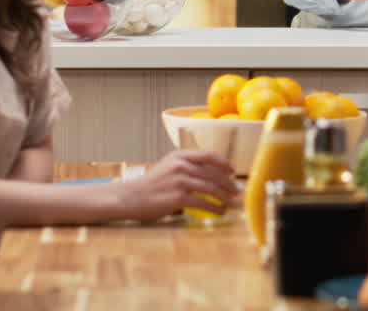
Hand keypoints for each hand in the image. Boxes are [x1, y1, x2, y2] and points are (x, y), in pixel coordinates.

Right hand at [116, 149, 236, 221]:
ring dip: (225, 197)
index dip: (224, 163)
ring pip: (211, 188)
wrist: (130, 197)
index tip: (233, 171)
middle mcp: (181, 165)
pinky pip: (203, 202)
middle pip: (214, 174)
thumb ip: (187, 167)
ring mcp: (180, 181)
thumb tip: (211, 175)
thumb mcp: (168, 166)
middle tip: (237, 192)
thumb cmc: (151, 184)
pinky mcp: (178, 197)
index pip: (209, 155)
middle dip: (229, 184)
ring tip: (231, 203)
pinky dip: (215, 208)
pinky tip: (220, 212)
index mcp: (180, 155)